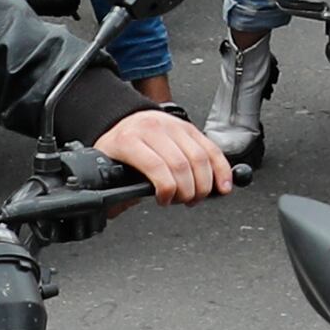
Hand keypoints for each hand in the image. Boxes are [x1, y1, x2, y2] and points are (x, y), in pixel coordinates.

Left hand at [91, 108, 231, 204]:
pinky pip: (212, 149)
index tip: (164, 201)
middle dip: (187, 190)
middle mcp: (153, 129)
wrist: (125, 121)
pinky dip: (221, 169)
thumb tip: (122, 207)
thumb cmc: (119, 148)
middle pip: (182, 164)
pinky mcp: (190, 128)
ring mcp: (174, 127)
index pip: (156, 166)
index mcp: (129, 140)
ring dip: (204, 184)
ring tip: (197, 196)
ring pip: (200, 157)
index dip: (166, 189)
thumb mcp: (107, 168)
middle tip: (183, 201)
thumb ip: (114, 192)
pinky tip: (222, 185)